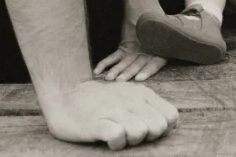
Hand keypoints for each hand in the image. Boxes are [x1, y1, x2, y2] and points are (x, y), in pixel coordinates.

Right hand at [43, 78, 177, 149]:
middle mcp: (130, 99)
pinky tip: (108, 138)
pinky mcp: (96, 122)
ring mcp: (113, 110)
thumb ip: (150, 107)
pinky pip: (117, 136)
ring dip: (131, 140)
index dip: (163, 129)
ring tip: (118, 134)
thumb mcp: (129, 96)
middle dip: (148, 137)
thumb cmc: (102, 101)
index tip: (148, 130)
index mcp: (142, 93)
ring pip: (140, 132)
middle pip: (158, 128)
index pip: (171, 117)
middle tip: (132, 134)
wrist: (65, 95)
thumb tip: (170, 124)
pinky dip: (116, 142)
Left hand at [94, 19, 167, 82]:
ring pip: (124, 64)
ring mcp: (134, 54)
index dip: (147, 71)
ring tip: (108, 78)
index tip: (138, 78)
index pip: (154, 64)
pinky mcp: (124, 50)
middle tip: (120, 80)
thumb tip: (166, 37)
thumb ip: (163, 33)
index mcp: (159, 51)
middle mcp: (146, 55)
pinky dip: (105, 63)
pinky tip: (97, 70)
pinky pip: (114, 57)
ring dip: (116, 70)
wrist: (144, 5)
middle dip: (128, 73)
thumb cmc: (155, 15)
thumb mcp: (162, 24)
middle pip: (137, 66)